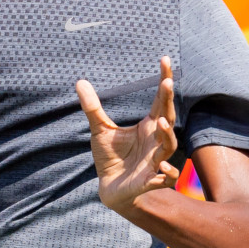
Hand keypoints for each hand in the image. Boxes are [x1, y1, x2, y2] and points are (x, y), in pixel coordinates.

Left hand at [75, 57, 180, 213]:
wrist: (110, 188)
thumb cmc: (110, 158)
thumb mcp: (100, 129)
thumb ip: (92, 107)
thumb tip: (79, 81)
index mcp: (148, 127)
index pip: (161, 100)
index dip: (164, 81)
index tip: (164, 59)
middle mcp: (156, 141)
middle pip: (168, 118)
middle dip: (169, 101)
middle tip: (167, 83)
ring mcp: (156, 160)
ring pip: (169, 146)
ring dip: (168, 134)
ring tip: (161, 121)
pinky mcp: (151, 180)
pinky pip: (167, 177)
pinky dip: (168, 172)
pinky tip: (162, 165)